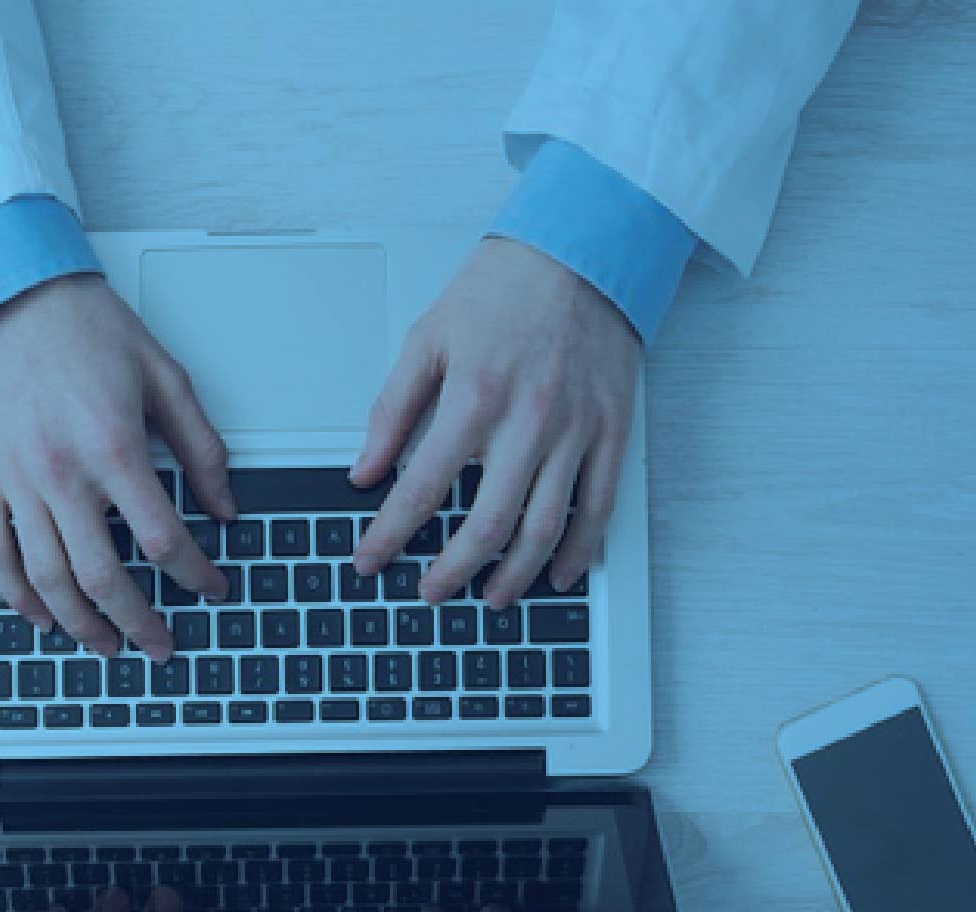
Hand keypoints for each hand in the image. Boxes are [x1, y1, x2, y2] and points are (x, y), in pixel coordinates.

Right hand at [0, 276, 236, 661]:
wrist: (10, 296)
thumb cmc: (86, 328)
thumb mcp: (165, 376)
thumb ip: (200, 448)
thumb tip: (225, 506)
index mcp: (114, 447)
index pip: (163, 538)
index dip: (195, 575)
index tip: (211, 587)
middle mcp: (61, 473)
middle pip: (102, 576)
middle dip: (139, 622)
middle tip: (160, 645)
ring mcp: (16, 480)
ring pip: (47, 579)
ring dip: (80, 624)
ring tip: (106, 644)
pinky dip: (19, 596)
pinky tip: (42, 616)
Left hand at [350, 238, 640, 607]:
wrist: (581, 250)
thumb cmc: (503, 289)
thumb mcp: (427, 337)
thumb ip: (392, 409)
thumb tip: (365, 469)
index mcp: (473, 397)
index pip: (422, 489)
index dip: (390, 535)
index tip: (371, 561)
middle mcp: (527, 421)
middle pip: (487, 524)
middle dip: (452, 571)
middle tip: (430, 592)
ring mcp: (574, 431)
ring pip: (545, 527)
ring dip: (514, 575)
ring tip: (490, 598)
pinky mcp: (610, 432)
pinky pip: (598, 507)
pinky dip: (578, 550)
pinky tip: (558, 575)